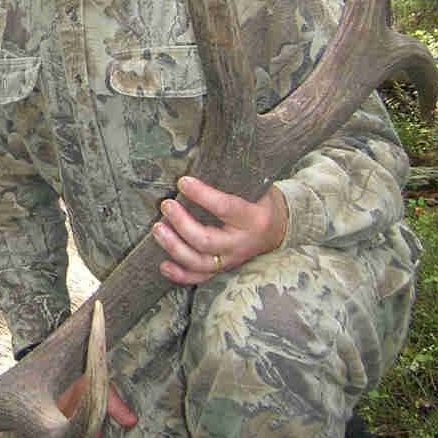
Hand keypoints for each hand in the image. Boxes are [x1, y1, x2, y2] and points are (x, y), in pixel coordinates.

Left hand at [152, 174, 287, 287]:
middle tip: (166, 205)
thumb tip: (201, 159)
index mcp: (253, 218)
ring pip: (200, 263)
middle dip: (182, 224)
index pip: (225, 208)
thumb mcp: (257, 186)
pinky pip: (200, 278)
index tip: (182, 181)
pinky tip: (163, 265)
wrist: (279, 229)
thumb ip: (234, 179)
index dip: (202, 195)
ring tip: (157, 229)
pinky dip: (180, 275)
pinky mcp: (223, 268)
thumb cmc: (262, 201)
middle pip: (207, 241)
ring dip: (175, 247)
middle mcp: (242, 243)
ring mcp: (232, 259)